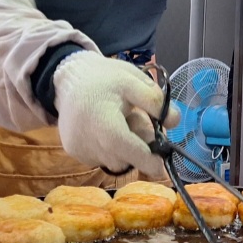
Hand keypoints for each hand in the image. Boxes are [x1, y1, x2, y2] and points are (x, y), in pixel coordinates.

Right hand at [53, 51, 179, 177]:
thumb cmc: (104, 78)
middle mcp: (87, 140)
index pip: (128, 149)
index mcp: (103, 121)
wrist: (68, 78)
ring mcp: (78, 149)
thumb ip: (155, 100)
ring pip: (113, 161)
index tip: (161, 164)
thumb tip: (174, 121)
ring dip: (124, 149)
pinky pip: (101, 158)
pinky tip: (105, 128)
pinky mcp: (74, 152)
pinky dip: (109, 149)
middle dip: (138, 148)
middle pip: (123, 159)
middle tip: (137, 122)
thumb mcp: (133, 80)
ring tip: (119, 122)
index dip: (147, 160)